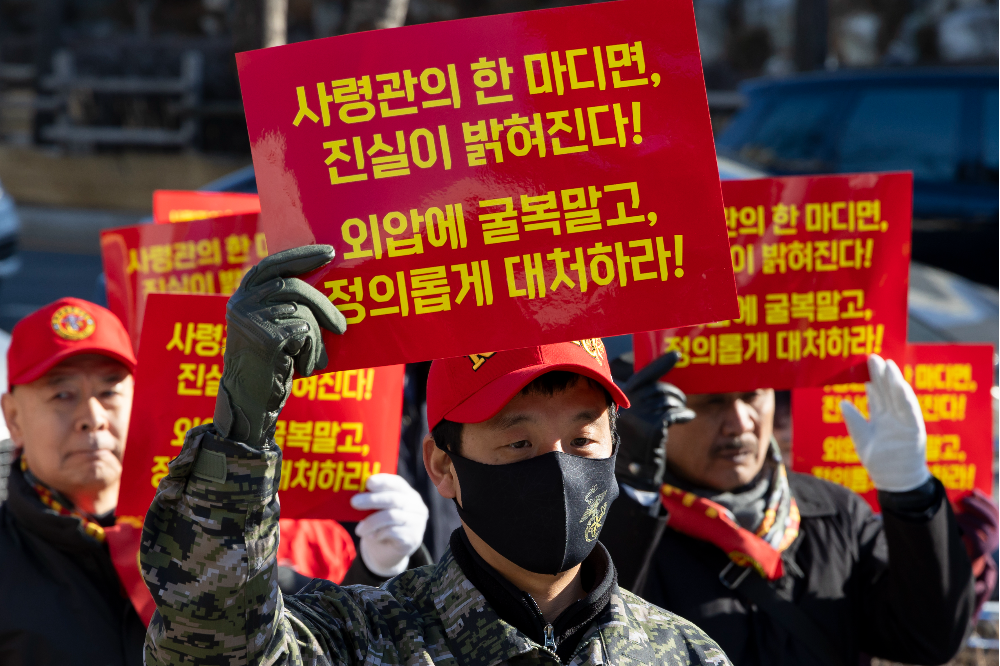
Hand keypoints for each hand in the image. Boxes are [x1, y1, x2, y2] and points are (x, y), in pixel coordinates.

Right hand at [214, 245, 345, 445]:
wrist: (251, 402)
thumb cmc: (271, 365)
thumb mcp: (276, 328)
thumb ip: (290, 305)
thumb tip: (329, 284)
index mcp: (244, 295)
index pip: (274, 264)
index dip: (302, 255)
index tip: (330, 252)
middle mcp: (242, 302)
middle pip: (295, 287)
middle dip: (324, 305)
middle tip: (343, 326)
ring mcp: (249, 318)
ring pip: (302, 312)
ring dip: (316, 338)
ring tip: (314, 359)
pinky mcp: (264, 336)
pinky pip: (305, 332)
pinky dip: (311, 351)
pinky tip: (302, 367)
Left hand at [351, 474, 428, 577]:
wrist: (388, 553)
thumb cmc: (381, 526)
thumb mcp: (378, 511)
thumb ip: (373, 501)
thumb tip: (355, 495)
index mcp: (408, 494)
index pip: (397, 483)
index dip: (383, 481)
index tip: (368, 482)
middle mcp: (416, 506)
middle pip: (394, 499)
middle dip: (372, 500)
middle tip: (354, 502)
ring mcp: (417, 522)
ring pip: (391, 516)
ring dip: (371, 522)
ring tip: (359, 530)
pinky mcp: (413, 538)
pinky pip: (392, 532)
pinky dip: (379, 533)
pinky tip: (372, 537)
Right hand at [615, 351, 694, 491]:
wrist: (634, 471)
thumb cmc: (636, 443)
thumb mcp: (634, 418)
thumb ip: (642, 400)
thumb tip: (661, 385)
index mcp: (621, 398)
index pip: (644, 376)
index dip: (661, 364)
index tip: (677, 355)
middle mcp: (629, 405)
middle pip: (660, 389)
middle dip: (675, 393)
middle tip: (681, 401)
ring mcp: (640, 416)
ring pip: (669, 401)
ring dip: (679, 405)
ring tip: (682, 411)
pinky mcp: (652, 428)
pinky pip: (675, 413)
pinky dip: (684, 414)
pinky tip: (688, 417)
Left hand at [840, 354, 929, 491]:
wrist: (895, 482)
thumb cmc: (879, 460)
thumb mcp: (861, 438)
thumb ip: (854, 420)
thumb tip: (842, 402)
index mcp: (882, 417)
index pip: (876, 394)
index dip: (871, 380)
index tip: (863, 364)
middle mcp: (894, 416)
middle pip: (887, 391)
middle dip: (880, 374)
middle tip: (872, 357)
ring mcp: (904, 422)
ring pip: (899, 397)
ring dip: (894, 381)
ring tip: (887, 365)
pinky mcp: (914, 429)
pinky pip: (910, 410)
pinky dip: (905, 397)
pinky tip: (899, 384)